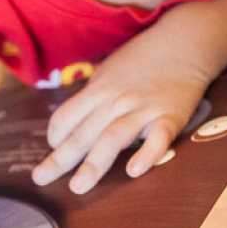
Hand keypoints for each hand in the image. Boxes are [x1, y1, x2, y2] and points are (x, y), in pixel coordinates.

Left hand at [32, 29, 209, 193]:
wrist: (184, 40)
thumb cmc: (143, 58)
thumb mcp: (109, 71)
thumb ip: (93, 98)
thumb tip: (74, 123)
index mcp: (98, 90)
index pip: (65, 118)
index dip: (55, 137)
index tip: (53, 150)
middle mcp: (115, 100)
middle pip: (82, 133)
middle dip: (59, 159)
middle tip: (41, 179)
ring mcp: (143, 108)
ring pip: (113, 139)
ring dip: (93, 165)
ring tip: (78, 187)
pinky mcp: (172, 114)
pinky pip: (158, 137)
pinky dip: (147, 154)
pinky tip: (134, 172)